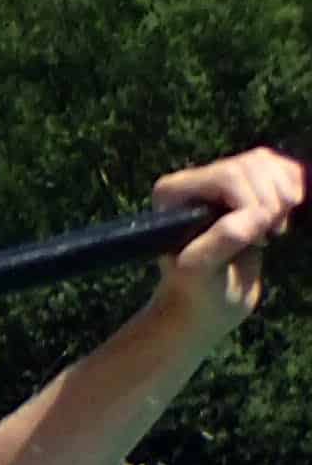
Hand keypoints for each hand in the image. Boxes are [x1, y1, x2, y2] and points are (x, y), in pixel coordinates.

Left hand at [149, 146, 297, 349]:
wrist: (208, 302)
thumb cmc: (198, 291)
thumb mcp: (202, 271)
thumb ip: (224, 240)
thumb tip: (257, 215)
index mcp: (172, 194)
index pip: (229, 175)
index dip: (253, 201)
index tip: (258, 237)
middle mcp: (195, 181)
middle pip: (252, 165)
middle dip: (271, 201)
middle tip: (268, 236)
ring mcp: (222, 182)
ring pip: (267, 162)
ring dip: (283, 195)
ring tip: (273, 230)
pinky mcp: (247, 189)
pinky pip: (280, 169)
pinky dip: (293, 188)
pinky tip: (285, 217)